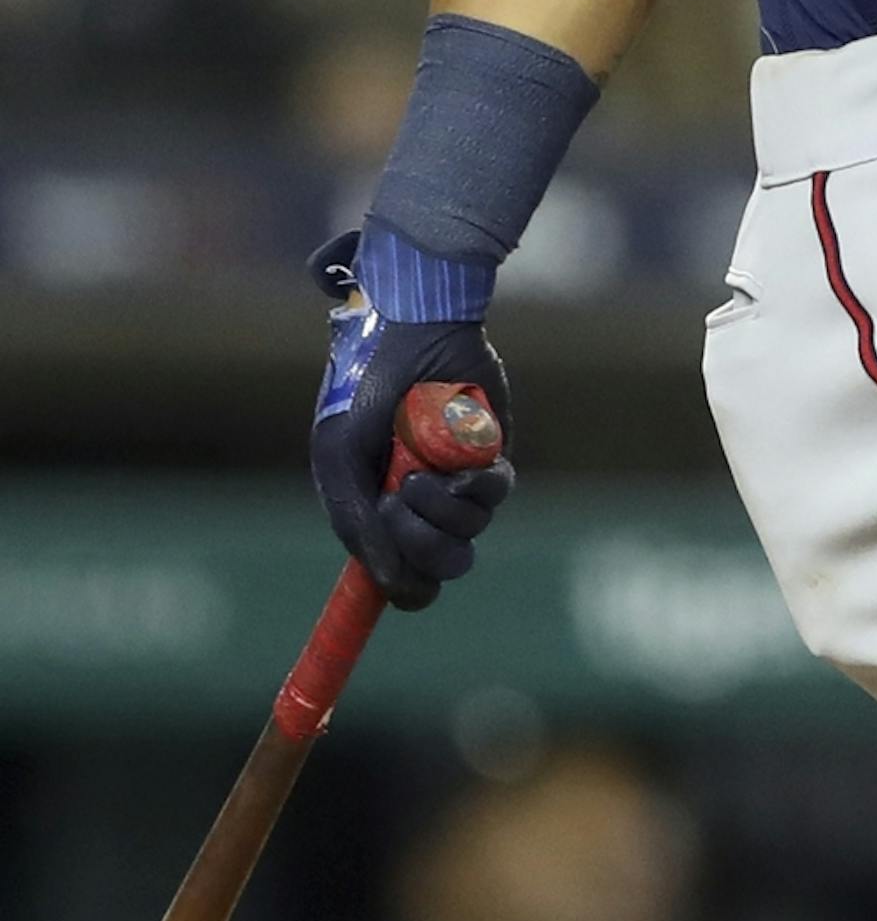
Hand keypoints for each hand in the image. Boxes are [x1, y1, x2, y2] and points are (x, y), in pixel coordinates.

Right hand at [310, 233, 514, 610]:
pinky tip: (454, 458)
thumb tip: (387, 586)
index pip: (405, 579)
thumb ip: (354, 523)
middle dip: (422, 546)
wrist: (411, 331)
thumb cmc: (364, 387)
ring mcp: (459, 482)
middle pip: (441, 566)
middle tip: (398, 503)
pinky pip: (495, 494)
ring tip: (418, 471)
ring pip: (469, 533)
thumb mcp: (338, 456)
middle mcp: (422, 505)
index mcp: (379, 512)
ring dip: (441, 510)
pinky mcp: (492, 456)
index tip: (403, 585)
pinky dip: (474, 483)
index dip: (407, 588)